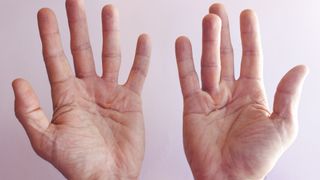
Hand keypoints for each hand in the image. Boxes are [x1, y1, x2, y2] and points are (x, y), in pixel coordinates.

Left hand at [12, 0, 150, 178]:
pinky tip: (142, 40)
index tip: (46, 14)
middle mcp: (88, 90)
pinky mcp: (131, 99)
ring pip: (110, 55)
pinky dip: (141, 57)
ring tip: (109, 11)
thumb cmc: (78, 162)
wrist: (109, 176)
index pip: (55, 58)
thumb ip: (30, 111)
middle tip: (75, 2)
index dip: (50, 35)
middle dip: (78, 25)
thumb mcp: (46, 140)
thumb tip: (17, 81)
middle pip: (82, 50)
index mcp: (67, 96)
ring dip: (109, 33)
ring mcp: (110, 92)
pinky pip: (137, 73)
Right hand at [175, 4, 307, 179]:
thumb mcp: (281, 126)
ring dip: (207, 40)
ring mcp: (211, 99)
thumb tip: (299, 68)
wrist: (228, 178)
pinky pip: (188, 79)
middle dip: (224, 31)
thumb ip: (287, 95)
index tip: (246, 15)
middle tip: (218, 10)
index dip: (249, 35)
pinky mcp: (193, 106)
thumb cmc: (255, 158)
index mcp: (253, 95)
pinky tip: (182, 44)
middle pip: (227, 55)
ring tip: (207, 20)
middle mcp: (231, 93)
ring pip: (208, 62)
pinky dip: (184, 60)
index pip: (251, 57)